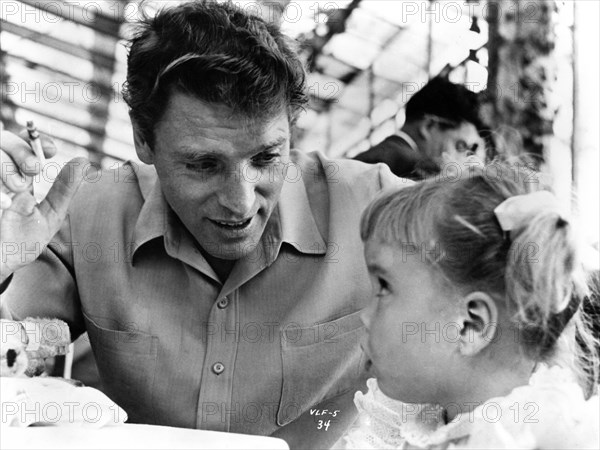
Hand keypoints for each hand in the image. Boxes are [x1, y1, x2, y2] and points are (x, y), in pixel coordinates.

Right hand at [0, 125, 85, 282]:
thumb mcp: (50, 214)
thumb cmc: (24, 239)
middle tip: (34, 168)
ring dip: (5, 165)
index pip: (24, 143)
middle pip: (3, 140)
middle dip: (20, 150)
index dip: (36, 140)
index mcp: (18, 175)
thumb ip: (64, 189)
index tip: (52, 150)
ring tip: (18, 187)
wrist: (0, 263)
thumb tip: (84, 161)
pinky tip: (5, 203)